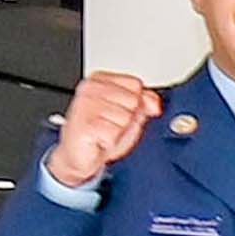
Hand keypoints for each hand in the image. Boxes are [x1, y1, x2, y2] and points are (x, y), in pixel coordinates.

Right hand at [50, 67, 162, 183]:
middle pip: (133, 100)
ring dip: (119, 131)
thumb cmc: (102, 133)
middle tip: (111, 124)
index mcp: (99, 80)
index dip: (137, 103)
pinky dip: (111, 141)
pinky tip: (99, 139)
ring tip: (105, 132)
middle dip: (128, 118)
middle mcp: (89, 89)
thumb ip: (146, 101)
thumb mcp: (131, 114)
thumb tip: (154, 103)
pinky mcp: (83, 124)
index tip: (122, 111)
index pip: (135, 84)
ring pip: (125, 117)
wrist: (81, 155)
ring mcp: (84, 105)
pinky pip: (114, 132)